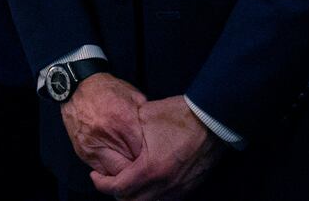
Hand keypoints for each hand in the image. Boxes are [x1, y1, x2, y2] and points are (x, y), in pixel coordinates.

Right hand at [61, 73, 146, 176]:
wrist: (77, 87)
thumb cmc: (108, 90)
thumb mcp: (133, 96)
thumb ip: (146, 116)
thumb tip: (158, 132)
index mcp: (124, 122)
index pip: (142, 153)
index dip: (149, 157)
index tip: (152, 155)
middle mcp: (108, 136)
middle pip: (129, 166)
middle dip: (137, 166)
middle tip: (142, 162)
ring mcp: (93, 147)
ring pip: (114, 173)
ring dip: (123, 170)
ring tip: (128, 162)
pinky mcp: (83, 152)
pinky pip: (101, 171)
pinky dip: (110, 169)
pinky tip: (115, 160)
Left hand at [90, 96, 221, 200]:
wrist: (213, 120)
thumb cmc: (180, 115)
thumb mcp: (146, 116)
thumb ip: (128, 132)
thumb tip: (116, 136)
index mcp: (150, 169)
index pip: (118, 188)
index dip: (102, 183)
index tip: (95, 175)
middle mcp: (164, 185)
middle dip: (117, 192)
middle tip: (109, 179)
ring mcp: (178, 189)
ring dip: (134, 196)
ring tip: (128, 182)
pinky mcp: (188, 188)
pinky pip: (165, 200)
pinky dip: (151, 196)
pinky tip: (148, 183)